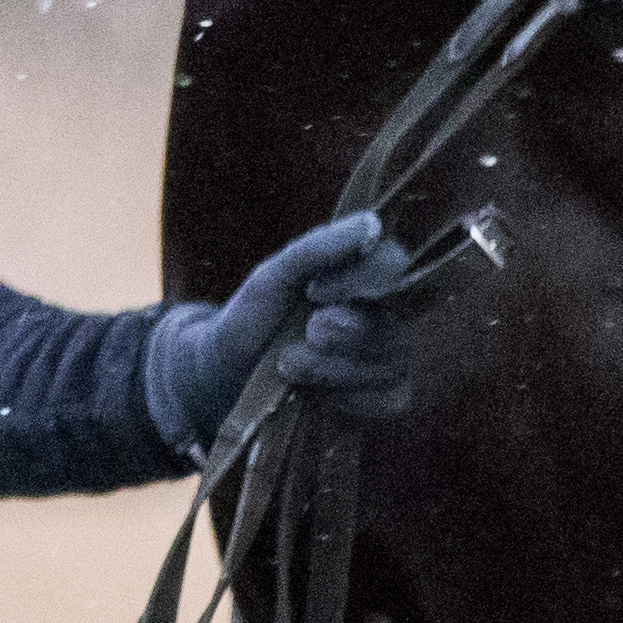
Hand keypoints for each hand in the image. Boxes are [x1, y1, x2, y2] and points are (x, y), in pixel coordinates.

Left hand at [141, 209, 430, 459]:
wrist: (226, 378)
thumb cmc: (254, 319)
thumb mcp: (271, 279)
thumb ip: (315, 250)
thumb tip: (371, 223)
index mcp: (362, 277)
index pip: (395, 265)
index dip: (364, 279)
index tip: (315, 291)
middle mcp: (384, 315)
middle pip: (397, 318)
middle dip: (350, 331)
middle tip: (309, 331)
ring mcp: (388, 360)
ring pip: (392, 362)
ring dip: (336, 367)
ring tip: (288, 365)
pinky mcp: (382, 400)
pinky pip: (390, 399)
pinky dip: (349, 399)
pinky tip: (315, 396)